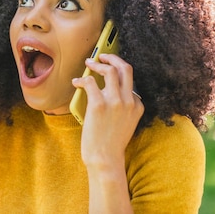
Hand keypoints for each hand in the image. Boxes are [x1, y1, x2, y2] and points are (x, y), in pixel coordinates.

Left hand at [72, 53, 143, 168]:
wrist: (105, 158)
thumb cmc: (110, 142)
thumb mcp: (126, 123)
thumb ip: (123, 107)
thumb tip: (107, 89)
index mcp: (138, 105)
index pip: (130, 81)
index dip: (118, 72)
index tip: (108, 70)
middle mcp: (129, 101)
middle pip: (125, 68)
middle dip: (113, 58)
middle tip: (102, 56)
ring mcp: (115, 102)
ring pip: (109, 71)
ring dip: (97, 64)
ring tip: (88, 63)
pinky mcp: (99, 105)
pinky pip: (90, 82)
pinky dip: (82, 79)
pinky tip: (76, 82)